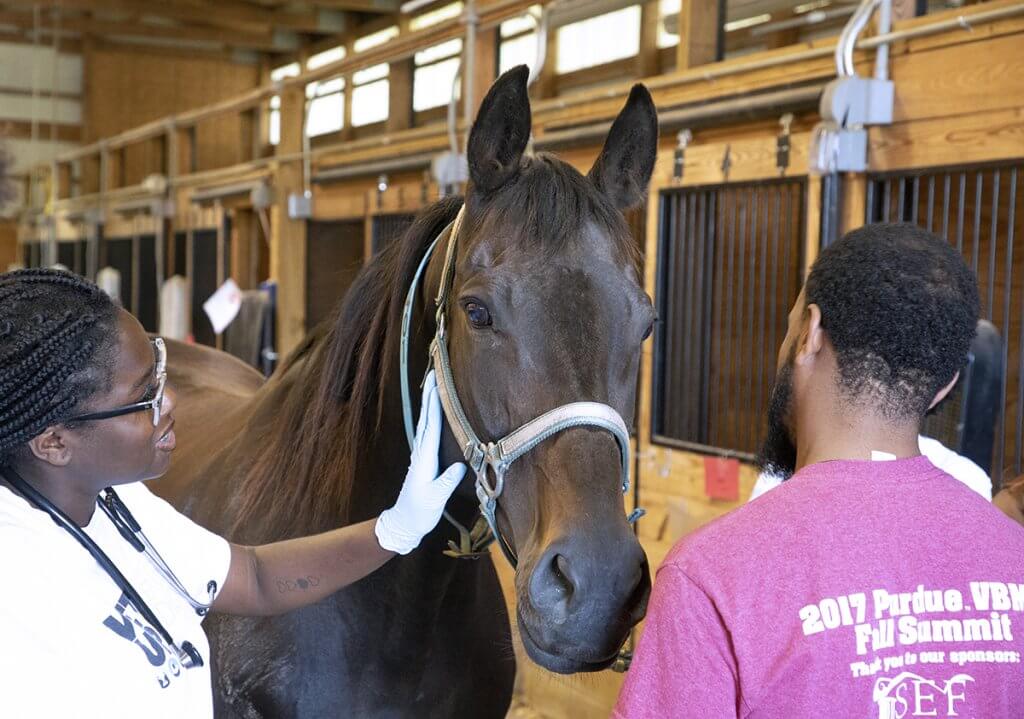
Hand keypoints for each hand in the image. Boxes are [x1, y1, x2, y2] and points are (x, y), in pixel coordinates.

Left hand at [374, 371, 466, 553]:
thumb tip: (461, 465)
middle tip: (436, 373)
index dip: (434, 403)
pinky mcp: (425, 460)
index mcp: (424, 457)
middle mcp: (422, 451)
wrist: (405, 523)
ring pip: (427, 423)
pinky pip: (429, 432)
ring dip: (430, 403)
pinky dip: (432, 417)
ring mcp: (422, 454)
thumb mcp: (434, 499)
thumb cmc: (419, 512)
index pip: (430, 424)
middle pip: (427, 417)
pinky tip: (435, 412)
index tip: (437, 383)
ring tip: (435, 385)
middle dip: (431, 395)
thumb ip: (446, 481)